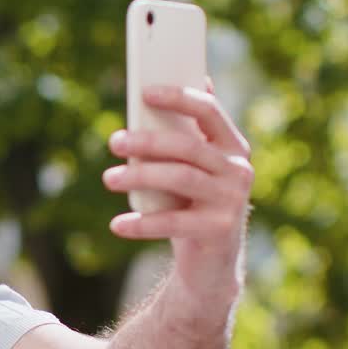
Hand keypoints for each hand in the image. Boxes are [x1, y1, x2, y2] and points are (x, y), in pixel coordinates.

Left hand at [102, 79, 253, 300]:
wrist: (211, 262)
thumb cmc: (193, 204)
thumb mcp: (191, 169)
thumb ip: (184, 135)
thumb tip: (174, 86)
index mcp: (232, 147)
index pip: (208, 111)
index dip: (178, 97)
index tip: (144, 92)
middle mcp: (238, 170)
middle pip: (188, 146)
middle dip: (148, 140)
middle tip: (114, 141)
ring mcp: (232, 201)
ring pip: (181, 178)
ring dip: (140, 176)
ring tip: (109, 178)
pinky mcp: (218, 231)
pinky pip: (174, 222)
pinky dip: (142, 224)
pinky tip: (118, 224)